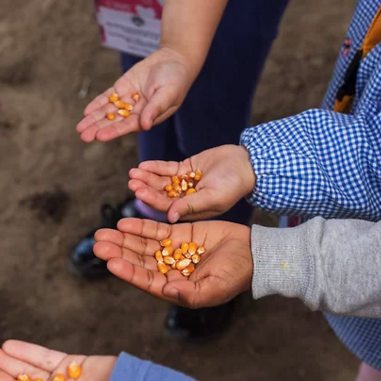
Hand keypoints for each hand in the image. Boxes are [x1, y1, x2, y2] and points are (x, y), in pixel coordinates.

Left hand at [77, 47, 193, 142]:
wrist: (173, 60)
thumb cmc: (176, 80)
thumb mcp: (168, 93)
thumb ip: (155, 109)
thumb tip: (144, 126)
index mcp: (148, 117)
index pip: (127, 126)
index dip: (113, 131)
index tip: (99, 136)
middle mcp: (136, 112)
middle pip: (114, 122)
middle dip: (98, 128)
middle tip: (83, 136)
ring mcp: (128, 100)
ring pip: (108, 111)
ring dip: (94, 119)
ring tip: (79, 128)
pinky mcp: (122, 88)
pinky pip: (107, 98)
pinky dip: (97, 104)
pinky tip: (87, 112)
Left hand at [93, 218, 252, 307]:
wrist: (253, 253)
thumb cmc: (236, 276)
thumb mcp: (215, 289)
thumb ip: (190, 293)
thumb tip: (166, 291)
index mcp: (175, 288)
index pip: (146, 280)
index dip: (128, 271)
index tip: (112, 262)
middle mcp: (170, 271)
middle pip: (138, 261)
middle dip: (118, 251)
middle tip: (98, 243)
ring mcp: (173, 251)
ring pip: (142, 245)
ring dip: (123, 238)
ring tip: (103, 232)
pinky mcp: (179, 234)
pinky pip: (155, 230)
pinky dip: (140, 226)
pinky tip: (124, 222)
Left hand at [128, 145, 255, 222]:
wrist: (248, 163)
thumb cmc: (235, 184)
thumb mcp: (213, 197)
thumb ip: (191, 206)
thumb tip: (170, 217)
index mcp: (192, 212)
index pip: (167, 208)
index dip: (152, 202)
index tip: (139, 193)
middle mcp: (186, 200)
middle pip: (161, 195)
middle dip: (146, 189)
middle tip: (132, 182)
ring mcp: (184, 184)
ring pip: (162, 182)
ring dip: (147, 177)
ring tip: (133, 172)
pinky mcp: (186, 169)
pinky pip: (168, 169)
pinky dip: (156, 167)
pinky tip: (143, 165)